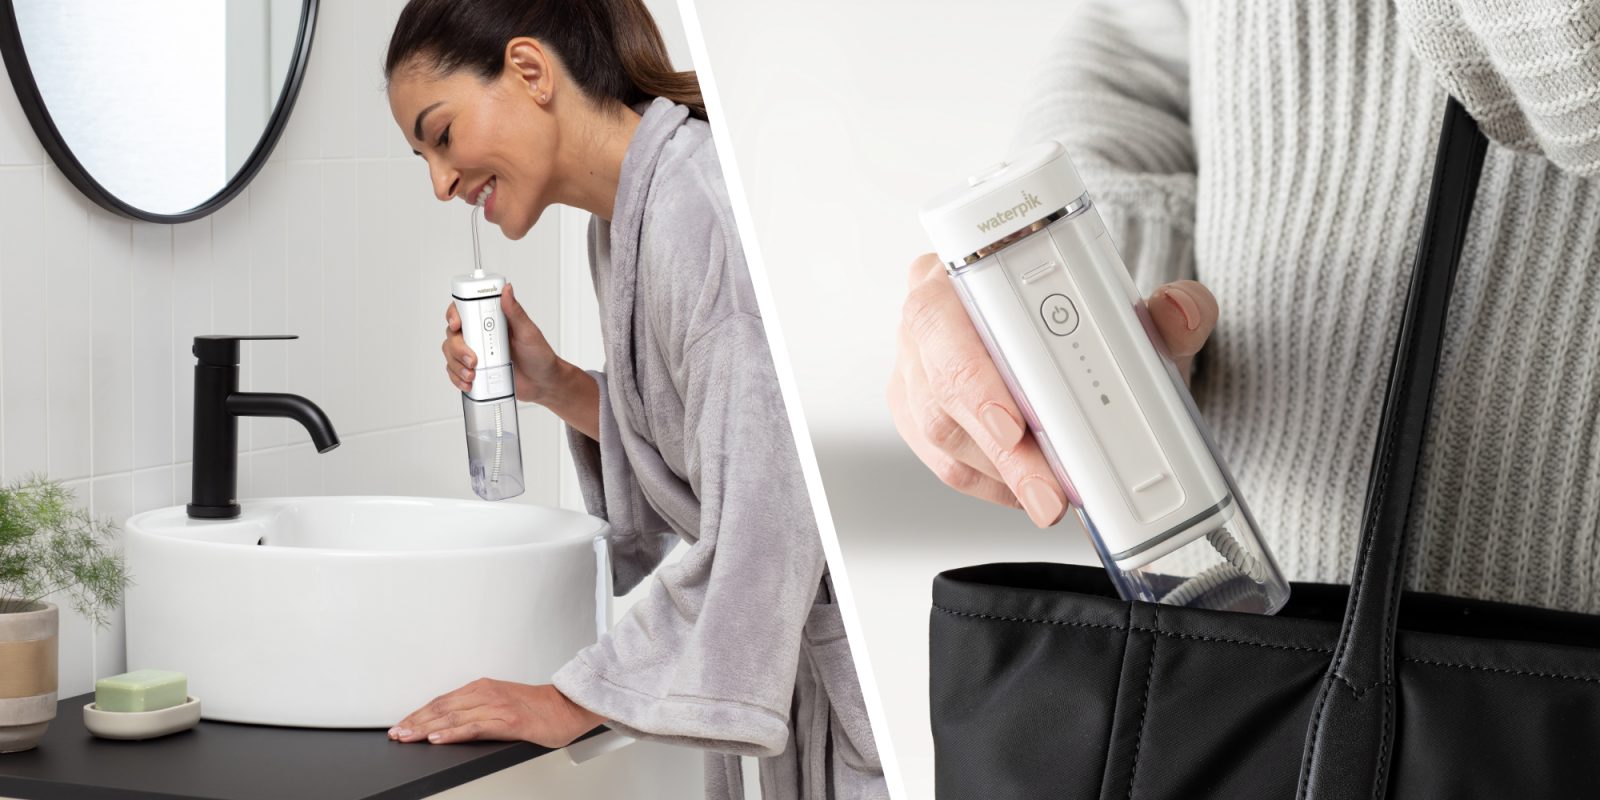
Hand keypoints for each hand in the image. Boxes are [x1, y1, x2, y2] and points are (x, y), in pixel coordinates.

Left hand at [387, 678, 604, 747]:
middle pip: (442, 708)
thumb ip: (479, 709)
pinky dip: (453, 733)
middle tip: (396, 734)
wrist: (569, 707)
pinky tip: (438, 739)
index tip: (401, 725)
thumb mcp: (503, 703)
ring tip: (407, 737)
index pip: (442, 701)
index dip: (418, 714)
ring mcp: (497, 707)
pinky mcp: (508, 722)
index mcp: (483, 688)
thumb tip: (451, 724)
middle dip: (415, 722)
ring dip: (426, 728)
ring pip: (453, 717)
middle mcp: (486, 694)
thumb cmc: (540, 708)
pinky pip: (474, 727)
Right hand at [442, 283, 565, 404]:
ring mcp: (477, 353)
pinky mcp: (476, 370)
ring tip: (473, 374)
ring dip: (457, 365)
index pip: (465, 311)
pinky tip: (469, 382)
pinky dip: (457, 378)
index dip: (454, 315)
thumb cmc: (539, 356)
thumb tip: (507, 290)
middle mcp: (481, 335)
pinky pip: (456, 372)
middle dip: (458, 348)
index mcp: (492, 322)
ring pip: (451, 354)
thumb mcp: (529, 333)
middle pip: (454, 334)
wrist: (543, 383)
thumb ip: (515, 313)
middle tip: (473, 359)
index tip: (456, 324)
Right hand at [887, 254, 1217, 526]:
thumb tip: (1178, 312)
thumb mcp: (1141, 311)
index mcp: (960, 270)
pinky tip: (1031, 488)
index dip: (973, 372)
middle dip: (999, 449)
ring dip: (1002, 474)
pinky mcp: (923, 421)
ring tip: (1054, 496)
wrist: (1084, 345)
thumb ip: (1173, 307)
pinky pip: (949, 464)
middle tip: (1048, 489)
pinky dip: (995, 484)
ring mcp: (918, 374)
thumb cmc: (1093, 321)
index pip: (943, 316)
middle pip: (941, 388)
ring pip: (942, 434)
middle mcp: (928, 321)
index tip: (1014, 421)